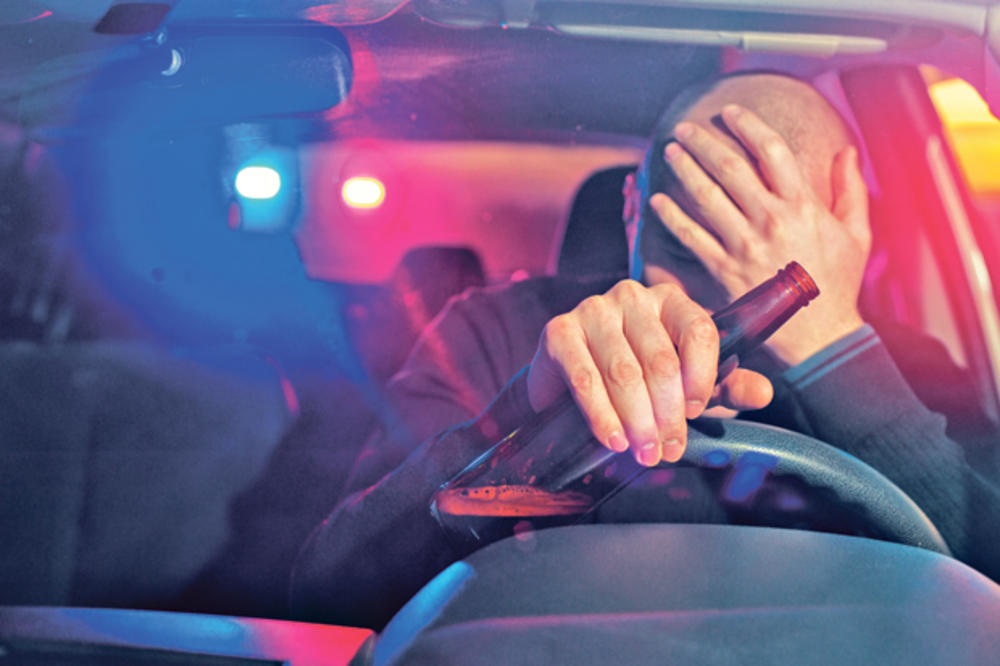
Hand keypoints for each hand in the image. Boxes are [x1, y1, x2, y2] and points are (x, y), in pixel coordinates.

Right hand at [526, 279, 772, 466]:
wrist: (568, 383)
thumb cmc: (636, 380)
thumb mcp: (687, 385)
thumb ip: (726, 386)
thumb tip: (764, 394)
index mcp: (671, 302)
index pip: (698, 330)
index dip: (702, 376)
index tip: (696, 412)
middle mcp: (632, 297)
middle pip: (660, 360)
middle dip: (667, 414)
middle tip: (667, 450)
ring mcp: (593, 310)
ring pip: (623, 372)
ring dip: (636, 421)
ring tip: (643, 453)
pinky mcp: (559, 331)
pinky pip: (585, 378)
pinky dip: (601, 415)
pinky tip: (612, 440)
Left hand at [650, 104, 870, 365]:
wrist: (819, 336)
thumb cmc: (838, 283)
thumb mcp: (857, 234)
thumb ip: (850, 190)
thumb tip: (848, 151)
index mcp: (803, 207)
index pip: (772, 152)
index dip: (748, 126)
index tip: (729, 112)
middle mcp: (771, 221)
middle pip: (731, 169)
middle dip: (704, 143)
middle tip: (685, 127)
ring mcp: (745, 247)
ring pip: (707, 199)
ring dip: (685, 171)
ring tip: (670, 152)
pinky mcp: (725, 272)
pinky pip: (692, 239)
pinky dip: (673, 218)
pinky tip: (657, 202)